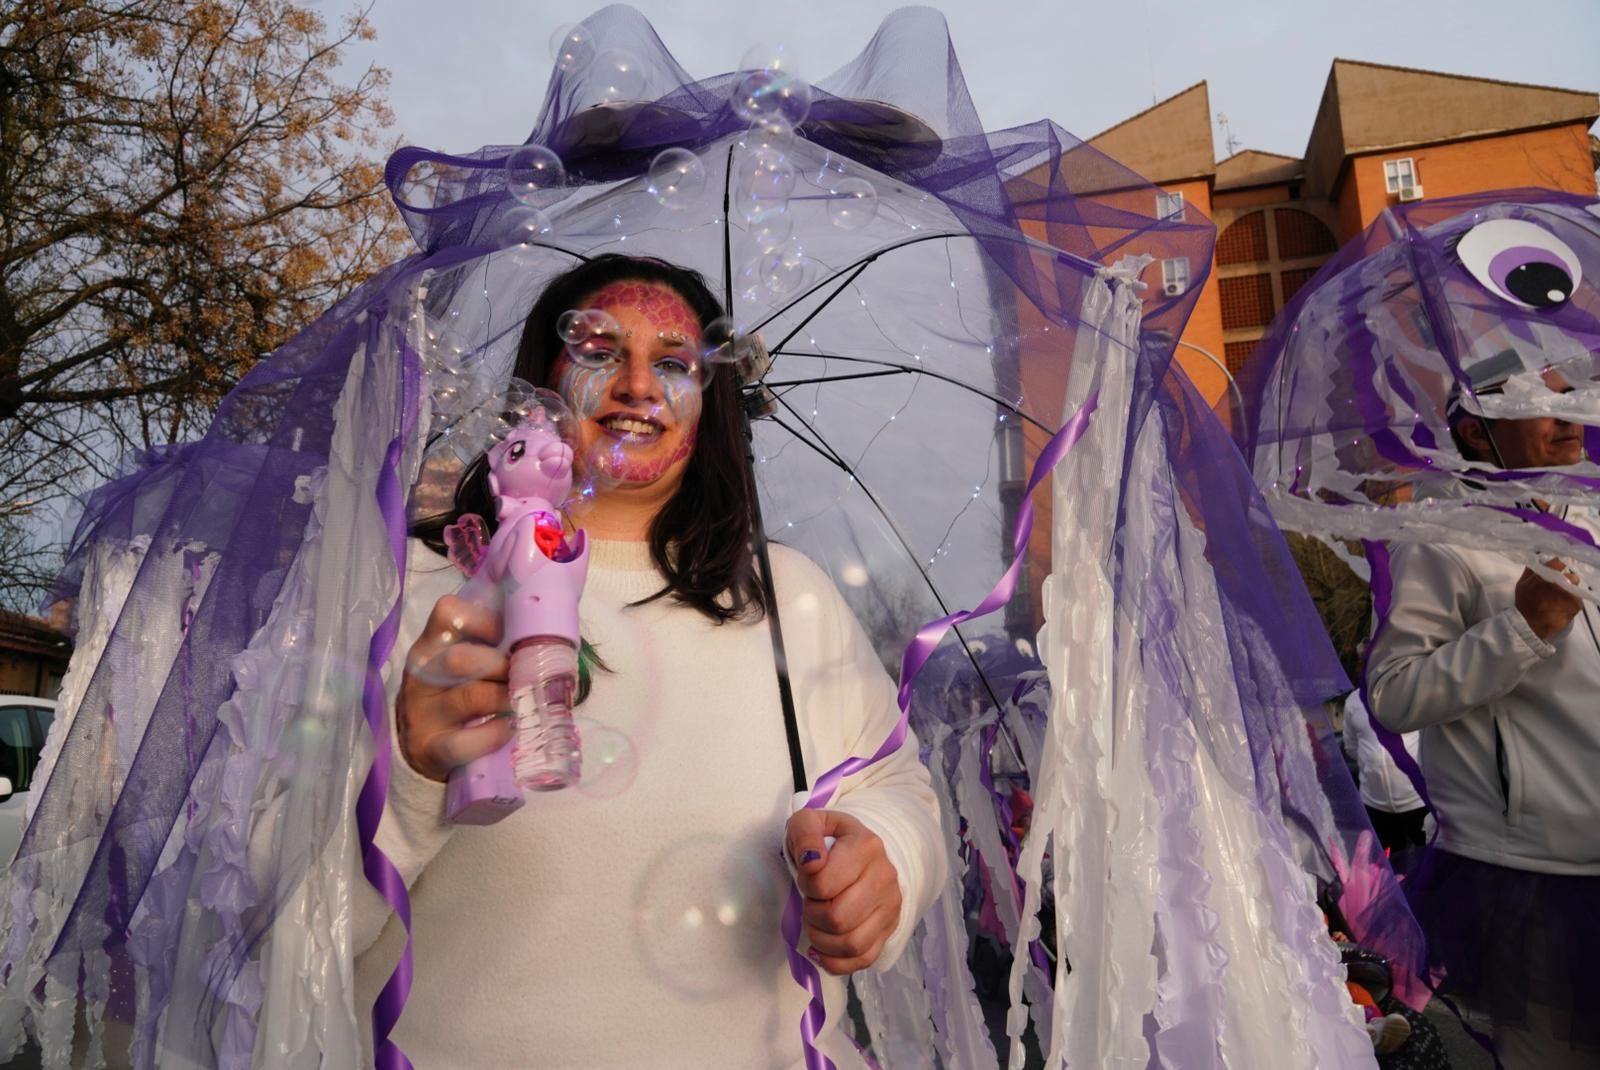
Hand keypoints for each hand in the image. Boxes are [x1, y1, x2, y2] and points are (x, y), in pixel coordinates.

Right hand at [397, 594, 511, 781]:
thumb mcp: (463, 662)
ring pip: (470, 697)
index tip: (510, 635)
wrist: (421, 745)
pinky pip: (464, 742)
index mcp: (431, 644)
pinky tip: (508, 728)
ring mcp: (422, 713)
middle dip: (502, 666)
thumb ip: (490, 642)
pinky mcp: (430, 748)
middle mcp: (422, 675)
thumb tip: (541, 626)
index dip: (486, 620)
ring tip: (524, 701)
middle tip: (523, 674)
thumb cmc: (455, 692)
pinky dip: (494, 734)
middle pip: (461, 659)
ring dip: (507, 698)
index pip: (448, 613)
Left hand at [785, 809, 901, 974]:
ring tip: (816, 923)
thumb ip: (805, 833)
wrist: (861, 852)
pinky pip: (862, 960)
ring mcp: (891, 907)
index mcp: (867, 846)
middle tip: (810, 902)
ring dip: (822, 940)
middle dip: (812, 915)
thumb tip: (810, 862)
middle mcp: (885, 878)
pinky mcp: (889, 930)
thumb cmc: (830, 839)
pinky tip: (823, 947)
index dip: (806, 884)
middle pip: (838, 918)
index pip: (823, 883)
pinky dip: (835, 961)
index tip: (807, 876)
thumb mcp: (811, 822)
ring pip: (851, 944)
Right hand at [1515, 559, 1583, 640]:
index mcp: (1546, 574)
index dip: (1558, 565)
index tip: (1556, 570)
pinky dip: (1572, 601)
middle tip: (1558, 588)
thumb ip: (1530, 571)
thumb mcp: (1521, 585)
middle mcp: (1560, 581)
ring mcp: (1570, 593)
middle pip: (1570, 576)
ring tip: (1560, 599)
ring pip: (1575, 587)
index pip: (1558, 562)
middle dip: (1566, 581)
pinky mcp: (1576, 604)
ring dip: (1570, 591)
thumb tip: (1538, 561)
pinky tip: (1563, 607)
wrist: (1530, 625)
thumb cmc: (1524, 604)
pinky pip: (1577, 598)